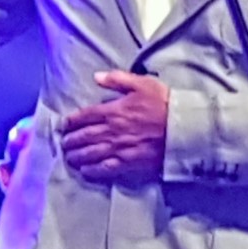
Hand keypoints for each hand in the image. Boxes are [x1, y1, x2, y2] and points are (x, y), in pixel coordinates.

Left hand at [62, 71, 168, 186]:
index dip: (72, 121)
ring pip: (91, 153)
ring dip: (77, 156)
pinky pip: (106, 168)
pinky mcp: (128, 162)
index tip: (64, 124)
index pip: (85, 115)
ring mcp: (119, 147)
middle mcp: (112, 130)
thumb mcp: (142, 83)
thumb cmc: (164, 103)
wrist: (184, 127)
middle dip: (71, 140)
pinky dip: (93, 170)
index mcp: (114, 110)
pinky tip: (85, 171)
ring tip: (69, 157)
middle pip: (84, 136)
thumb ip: (117, 79)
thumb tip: (96, 76)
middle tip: (63, 144)